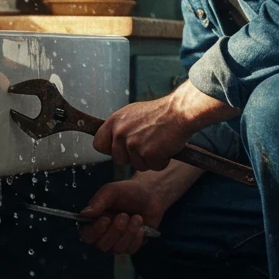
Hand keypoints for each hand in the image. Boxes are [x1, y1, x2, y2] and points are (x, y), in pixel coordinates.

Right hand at [78, 178, 166, 255]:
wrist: (151, 195)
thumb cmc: (129, 191)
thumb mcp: (113, 190)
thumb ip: (98, 201)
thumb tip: (84, 214)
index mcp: (95, 220)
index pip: (87, 235)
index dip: (95, 231)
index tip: (106, 219)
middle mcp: (104, 234)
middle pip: (102, 245)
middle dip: (116, 231)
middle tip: (124, 215)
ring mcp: (117, 242)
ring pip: (117, 249)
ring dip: (129, 233)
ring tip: (136, 218)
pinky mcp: (130, 246)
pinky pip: (130, 250)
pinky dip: (137, 238)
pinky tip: (142, 227)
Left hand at [92, 82, 238, 172]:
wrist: (180, 111)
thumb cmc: (160, 113)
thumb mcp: (133, 114)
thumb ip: (120, 127)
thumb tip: (110, 140)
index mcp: (115, 121)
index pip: (98, 144)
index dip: (109, 149)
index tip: (120, 149)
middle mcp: (121, 132)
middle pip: (118, 160)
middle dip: (133, 157)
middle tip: (147, 144)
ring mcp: (134, 143)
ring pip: (137, 165)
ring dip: (149, 159)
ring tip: (158, 143)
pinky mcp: (148, 153)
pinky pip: (154, 167)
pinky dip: (162, 161)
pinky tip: (166, 147)